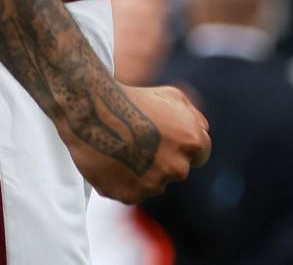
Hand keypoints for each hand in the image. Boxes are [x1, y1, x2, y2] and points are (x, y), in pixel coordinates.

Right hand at [66, 83, 209, 203]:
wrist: (90, 106)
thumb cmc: (130, 96)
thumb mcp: (171, 96)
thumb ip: (194, 118)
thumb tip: (203, 132)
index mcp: (192, 143)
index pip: (199, 155)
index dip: (180, 145)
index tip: (163, 139)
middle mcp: (177, 167)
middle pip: (174, 170)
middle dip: (160, 159)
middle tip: (136, 142)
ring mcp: (154, 185)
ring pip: (152, 184)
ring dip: (140, 172)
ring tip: (119, 149)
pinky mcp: (130, 196)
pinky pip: (130, 192)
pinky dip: (121, 181)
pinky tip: (109, 161)